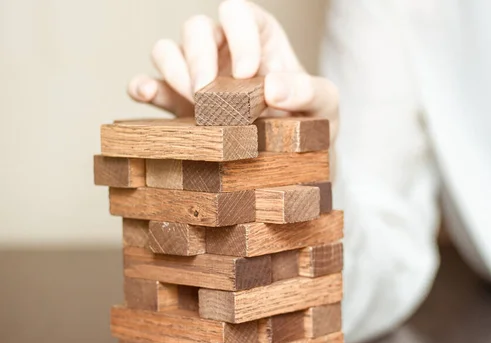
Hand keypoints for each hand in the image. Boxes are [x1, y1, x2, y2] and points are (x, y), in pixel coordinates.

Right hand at [127, 0, 338, 139]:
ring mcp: (197, 75)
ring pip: (166, 50)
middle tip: (212, 96)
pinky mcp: (178, 104)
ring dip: (174, 73)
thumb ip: (308, 91)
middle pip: (195, 27)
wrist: (293, 157)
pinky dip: (143, 87)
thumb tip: (272, 87)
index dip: (238, 36)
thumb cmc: (311, 122)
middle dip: (199, 57)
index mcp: (258, 37)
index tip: (247, 74)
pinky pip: (148, 84)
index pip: (238, 13)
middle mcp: (223, 50)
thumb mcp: (324, 105)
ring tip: (196, 105)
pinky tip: (148, 95)